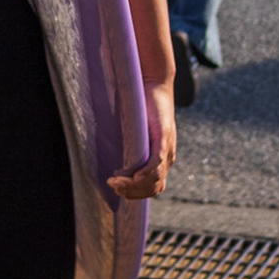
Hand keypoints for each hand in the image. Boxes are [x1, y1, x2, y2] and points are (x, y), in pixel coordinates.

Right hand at [107, 82, 176, 199]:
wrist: (156, 83)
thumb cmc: (144, 106)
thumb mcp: (137, 132)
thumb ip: (131, 146)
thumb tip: (110, 156)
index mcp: (163, 159)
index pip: (153, 188)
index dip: (136, 195)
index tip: (117, 191)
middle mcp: (168, 157)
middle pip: (153, 188)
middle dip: (131, 192)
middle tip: (112, 186)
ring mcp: (167, 148)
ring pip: (154, 179)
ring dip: (133, 185)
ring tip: (115, 182)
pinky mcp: (163, 137)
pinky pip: (157, 162)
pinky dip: (145, 173)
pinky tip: (133, 177)